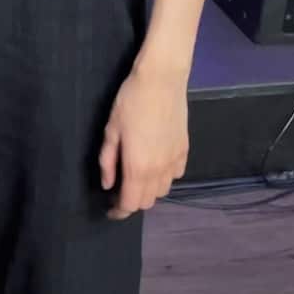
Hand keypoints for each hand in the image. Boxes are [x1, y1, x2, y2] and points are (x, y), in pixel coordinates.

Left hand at [99, 61, 188, 219]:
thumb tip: (108, 185)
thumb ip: (108, 161)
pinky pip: (175, 175)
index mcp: (139, 168)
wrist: (162, 82)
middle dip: (132, 202)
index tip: (109, 210)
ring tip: (134, 178)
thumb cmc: (130, 103)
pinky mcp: (185, 151)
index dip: (118, 211)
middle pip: (147, 201)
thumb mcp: (111, 131)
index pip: (130, 203)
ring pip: (163, 191)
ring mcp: (175, 161)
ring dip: (148, 191)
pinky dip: (163, 178)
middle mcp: (160, 171)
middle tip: (118, 190)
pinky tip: (153, 165)